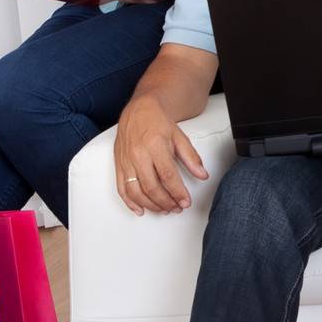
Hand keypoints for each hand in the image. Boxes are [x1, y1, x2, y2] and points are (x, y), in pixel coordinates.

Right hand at [113, 95, 206, 214]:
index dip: (177, 192)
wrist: (137, 111)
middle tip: (177, 208)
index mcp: (155, 145)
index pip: (167, 175)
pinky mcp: (118, 165)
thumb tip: (203, 175)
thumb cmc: (158, 123)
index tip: (185, 202)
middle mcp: (138, 154)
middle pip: (151, 186)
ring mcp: (126, 161)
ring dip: (150, 205)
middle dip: (166, 201)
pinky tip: (141, 210)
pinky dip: (130, 203)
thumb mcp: (179, 136)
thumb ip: (191, 157)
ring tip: (164, 210)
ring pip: (135, 191)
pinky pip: (121, 188)